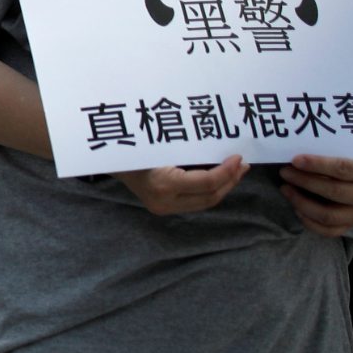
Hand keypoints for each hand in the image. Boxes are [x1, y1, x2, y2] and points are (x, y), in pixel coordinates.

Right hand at [112, 155, 246, 216]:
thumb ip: (190, 149)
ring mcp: (164, 208)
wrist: (109, 160)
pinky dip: (210, 189)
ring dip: (223, 186)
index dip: (227, 171)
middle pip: (210, 197)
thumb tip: (225, 148)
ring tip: (236, 171)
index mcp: (163, 184)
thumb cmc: (135, 146)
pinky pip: (195, 201)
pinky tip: (219, 177)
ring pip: (205, 202)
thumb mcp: (162, 144)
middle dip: (230, 181)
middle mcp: (164, 201)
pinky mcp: (165, 208)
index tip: (238, 158)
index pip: (206, 183)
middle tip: (243, 165)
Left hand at [281, 152, 352, 239]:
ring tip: (285, 189)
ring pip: (328, 215)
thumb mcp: (347, 155)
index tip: (295, 160)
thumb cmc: (350, 166)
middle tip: (285, 172)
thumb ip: (328, 154)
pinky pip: (327, 230)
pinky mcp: (350, 227)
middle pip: (334, 191)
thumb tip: (297, 157)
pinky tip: (295, 207)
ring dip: (301, 202)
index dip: (317, 164)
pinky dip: (308, 221)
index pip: (342, 168)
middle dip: (305, 181)